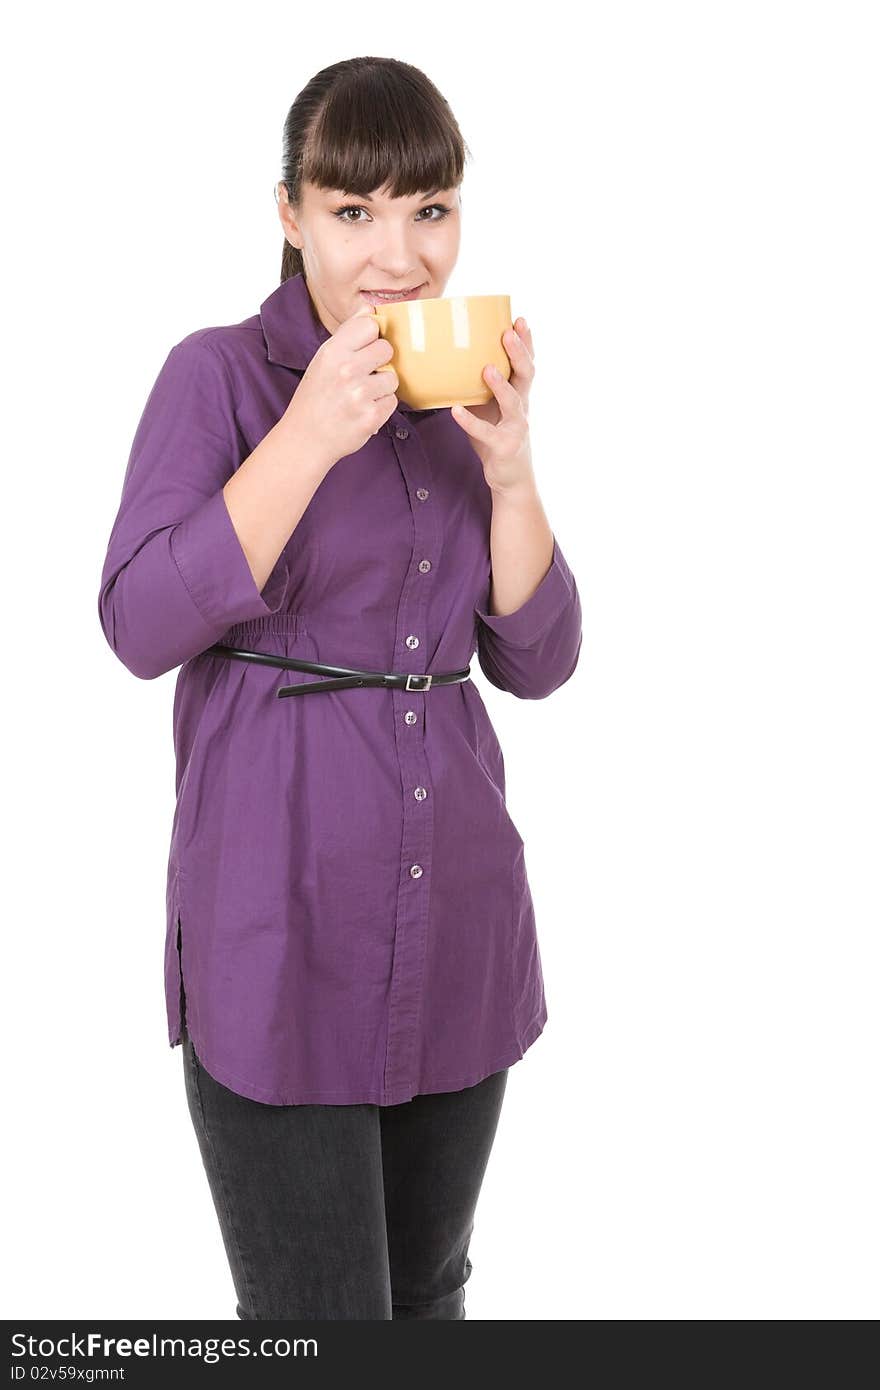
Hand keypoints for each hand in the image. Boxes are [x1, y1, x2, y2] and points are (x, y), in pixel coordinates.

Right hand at [283, 304, 398, 471]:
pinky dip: (382, 407)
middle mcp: (346, 370)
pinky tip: (363, 411)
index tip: (364, 349)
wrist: (305, 439)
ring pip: (392, 377)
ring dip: (382, 387)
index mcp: (332, 352)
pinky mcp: (371, 416)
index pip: (369, 325)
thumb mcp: (323, 360)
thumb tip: (370, 308)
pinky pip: (392, 401)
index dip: (371, 337)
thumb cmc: (315, 397)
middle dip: (379, 363)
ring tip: (362, 396)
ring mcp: (360, 394)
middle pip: (386, 349)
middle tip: (363, 376)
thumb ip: (348, 334)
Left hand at [450, 317, 535, 495]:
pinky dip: (470, 422)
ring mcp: (516, 428)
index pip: (526, 364)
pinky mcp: (504, 447)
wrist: (511, 479)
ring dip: (500, 385)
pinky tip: (456, 411)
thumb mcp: (490, 409)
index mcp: (520, 395)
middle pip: (526, 376)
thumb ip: (478, 389)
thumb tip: (448, 362)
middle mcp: (522, 408)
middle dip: (519, 353)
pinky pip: (486, 433)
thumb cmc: (497, 438)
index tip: (519, 319)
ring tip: (487, 368)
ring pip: (513, 402)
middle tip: (508, 333)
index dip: (526, 343)